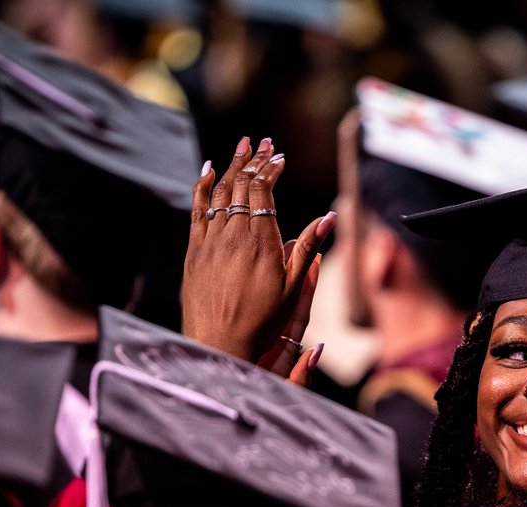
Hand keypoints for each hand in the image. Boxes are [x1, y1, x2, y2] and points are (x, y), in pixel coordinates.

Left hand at [181, 135, 335, 367]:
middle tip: (262, 142)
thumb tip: (331, 217)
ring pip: (220, 192)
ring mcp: (211, 241)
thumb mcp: (293, 287)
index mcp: (261, 242)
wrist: (220, 344)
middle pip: (242, 186)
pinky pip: (198, 209)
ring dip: (231, 166)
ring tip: (241, 147)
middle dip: (253, 160)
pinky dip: (203, 186)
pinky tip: (208, 170)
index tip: (279, 157)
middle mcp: (234, 236)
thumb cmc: (263, 322)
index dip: (271, 170)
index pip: (263, 192)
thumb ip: (309, 247)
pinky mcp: (194, 251)